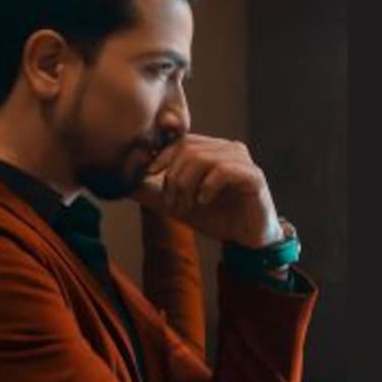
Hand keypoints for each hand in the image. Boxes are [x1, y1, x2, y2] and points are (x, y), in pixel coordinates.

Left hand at [130, 134, 283, 248]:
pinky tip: (203, 201)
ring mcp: (243, 160)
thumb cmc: (217, 217)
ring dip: (187, 185)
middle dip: (173, 177)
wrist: (248, 239)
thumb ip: (154, 194)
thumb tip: (127, 186)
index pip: (181, 142)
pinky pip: (224, 170)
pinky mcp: (254, 176)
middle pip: (189, 149)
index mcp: (212, 149)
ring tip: (185, 206)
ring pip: (203, 159)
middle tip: (170, 203)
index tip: (149, 174)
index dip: (162, 156)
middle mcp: (229, 149)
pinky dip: (207, 186)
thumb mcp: (179, 204)